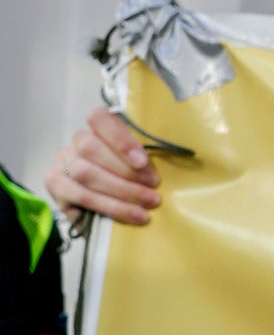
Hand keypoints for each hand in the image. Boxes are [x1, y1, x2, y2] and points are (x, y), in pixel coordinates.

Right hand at [45, 111, 161, 227]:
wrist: (100, 207)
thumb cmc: (128, 179)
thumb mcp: (138, 165)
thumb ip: (142, 162)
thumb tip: (157, 175)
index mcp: (97, 131)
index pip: (98, 118)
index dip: (119, 138)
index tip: (142, 161)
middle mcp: (75, 144)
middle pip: (90, 148)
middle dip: (126, 171)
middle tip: (153, 187)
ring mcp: (61, 164)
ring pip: (84, 173)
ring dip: (121, 191)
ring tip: (147, 205)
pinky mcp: (55, 187)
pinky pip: (79, 196)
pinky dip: (107, 207)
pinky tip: (129, 216)